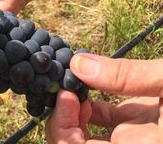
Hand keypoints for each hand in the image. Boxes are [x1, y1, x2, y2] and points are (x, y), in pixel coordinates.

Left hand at [45, 54, 162, 142]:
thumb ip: (127, 76)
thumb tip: (77, 64)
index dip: (63, 129)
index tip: (65, 96)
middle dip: (62, 121)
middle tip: (65, 91)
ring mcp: (133, 139)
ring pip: (88, 138)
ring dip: (74, 114)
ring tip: (76, 87)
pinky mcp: (137, 127)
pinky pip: (104, 125)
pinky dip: (90, 108)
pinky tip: (90, 86)